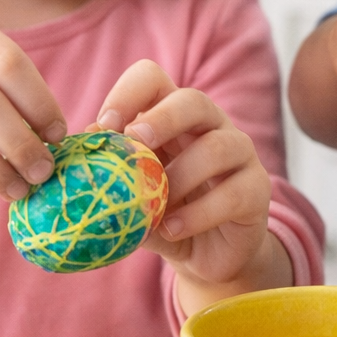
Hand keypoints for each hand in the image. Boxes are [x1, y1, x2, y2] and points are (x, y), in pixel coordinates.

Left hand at [95, 60, 288, 296]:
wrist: (208, 257)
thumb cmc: (166, 214)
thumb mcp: (133, 195)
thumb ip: (112, 177)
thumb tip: (78, 157)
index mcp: (173, 117)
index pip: (153, 79)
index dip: (129, 93)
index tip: (105, 124)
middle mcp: (211, 126)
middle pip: (193, 100)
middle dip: (162, 118)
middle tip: (135, 142)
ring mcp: (240, 155)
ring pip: (218, 146)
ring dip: (180, 176)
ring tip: (156, 207)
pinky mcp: (258, 190)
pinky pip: (232, 193)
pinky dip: (197, 214)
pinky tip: (172, 229)